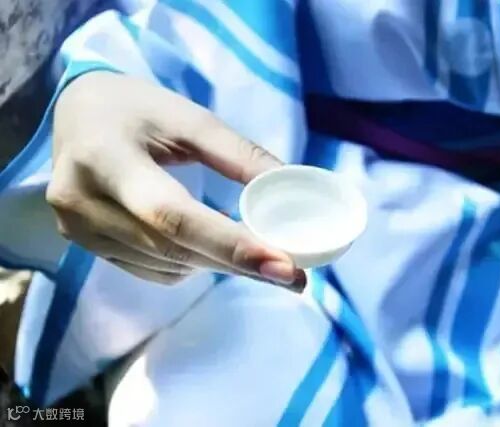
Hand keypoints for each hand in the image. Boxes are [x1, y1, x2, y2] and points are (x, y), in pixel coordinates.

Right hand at [47, 71, 304, 288]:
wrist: (77, 113)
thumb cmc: (137, 109)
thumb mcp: (189, 119)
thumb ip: (239, 154)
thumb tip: (291, 187)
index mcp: (105, 157)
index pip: (172, 215)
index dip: (230, 244)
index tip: (283, 265)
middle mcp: (82, 202)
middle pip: (173, 247)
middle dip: (238, 262)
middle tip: (294, 276)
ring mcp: (78, 230)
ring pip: (166, 265)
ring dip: (219, 264)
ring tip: (261, 256)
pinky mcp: (85, 246)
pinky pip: (153, 271)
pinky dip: (192, 264)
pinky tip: (213, 248)